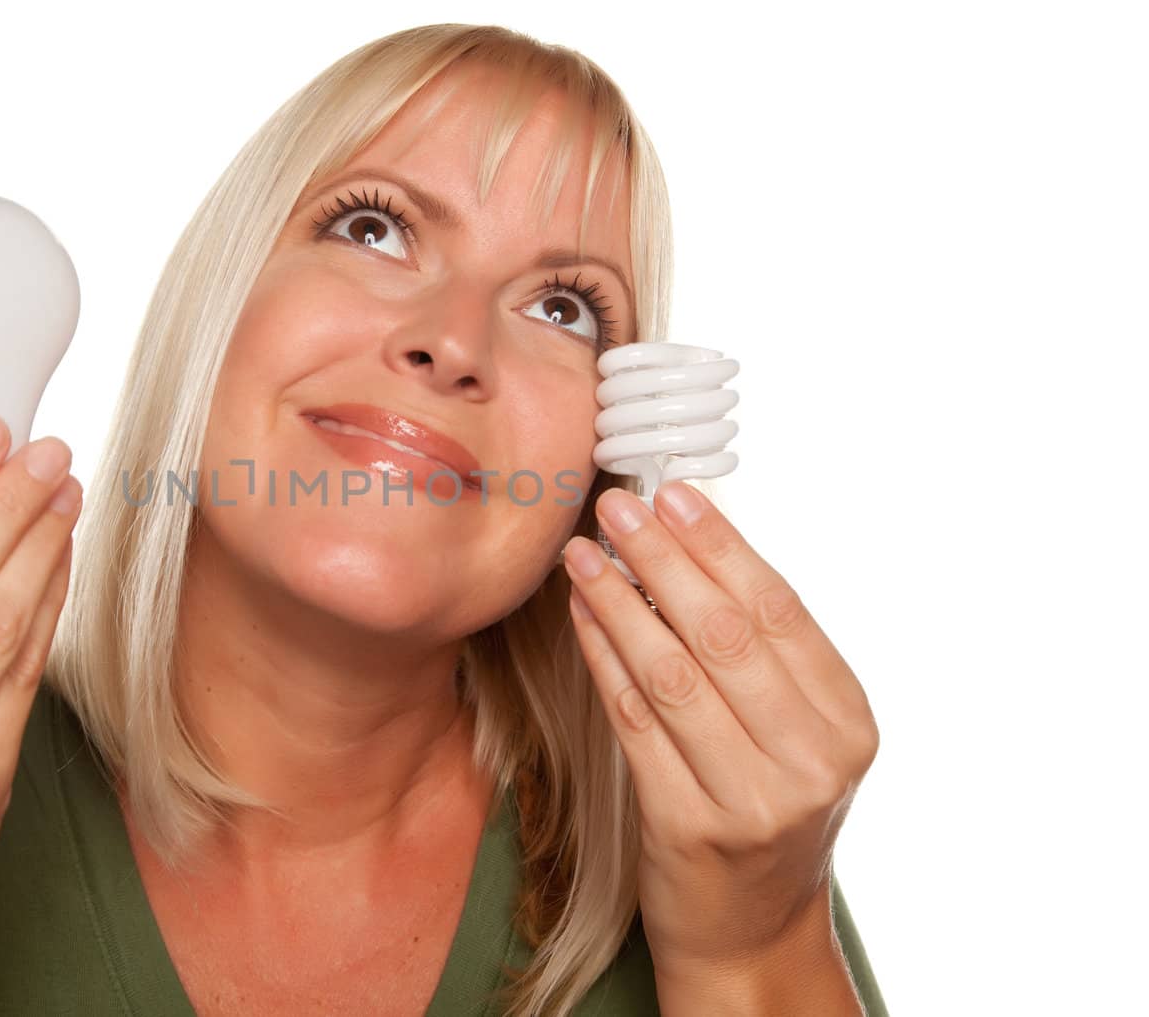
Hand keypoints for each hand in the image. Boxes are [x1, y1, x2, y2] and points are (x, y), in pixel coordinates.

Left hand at [560, 482, 878, 978]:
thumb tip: (693, 542)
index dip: (722, 546)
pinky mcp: (687, 827)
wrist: (752, 932)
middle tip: (615, 506)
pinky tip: (581, 616)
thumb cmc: (768, 809)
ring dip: (619, 603)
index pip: (780, 611)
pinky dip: (603, 659)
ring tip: (582, 554)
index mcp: (848, 723)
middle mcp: (810, 762)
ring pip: (671, 674)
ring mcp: (751, 800)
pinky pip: (633, 722)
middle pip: (725, 635)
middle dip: (662, 560)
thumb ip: (763, 655)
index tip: (674, 496)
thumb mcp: (798, 735)